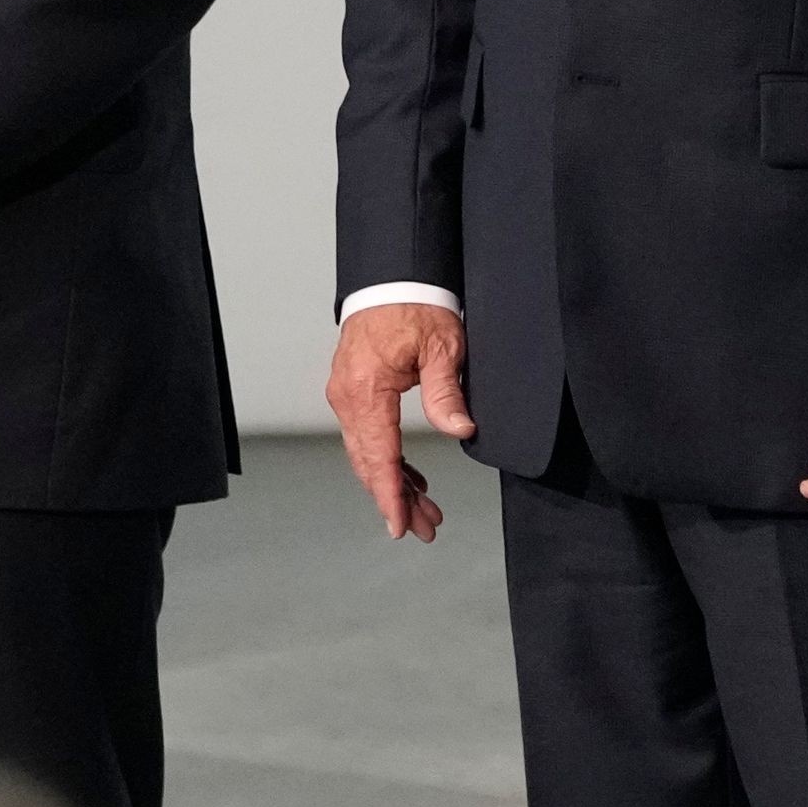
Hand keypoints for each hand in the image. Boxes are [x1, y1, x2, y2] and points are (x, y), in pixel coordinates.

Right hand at [325, 303, 469, 541]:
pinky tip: (411, 481)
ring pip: (368, 455)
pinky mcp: (353, 393)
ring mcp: (346, 396)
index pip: (380, 456)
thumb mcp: (442, 347)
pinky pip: (368, 438)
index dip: (392, 495)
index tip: (400, 525)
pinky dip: (388, 462)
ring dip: (395, 484)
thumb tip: (461, 429)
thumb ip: (447, 392)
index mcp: (368, 390)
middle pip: (370, 463)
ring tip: (425, 512)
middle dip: (397, 500)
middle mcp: (348, 398)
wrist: (391, 278)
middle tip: (425, 528)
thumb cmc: (415, 306)